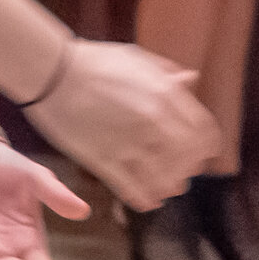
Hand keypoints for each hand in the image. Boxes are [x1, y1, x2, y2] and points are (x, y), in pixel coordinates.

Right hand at [23, 40, 217, 211]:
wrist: (52, 72)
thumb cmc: (94, 61)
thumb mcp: (137, 58)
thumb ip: (167, 73)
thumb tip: (191, 80)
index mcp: (165, 94)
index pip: (203, 133)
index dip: (206, 147)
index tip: (203, 153)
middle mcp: (153, 122)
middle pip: (188, 160)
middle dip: (189, 168)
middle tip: (184, 173)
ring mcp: (128, 143)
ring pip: (164, 180)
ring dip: (169, 186)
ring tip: (168, 188)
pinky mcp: (103, 160)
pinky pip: (133, 189)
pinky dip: (145, 199)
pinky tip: (148, 201)